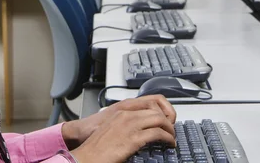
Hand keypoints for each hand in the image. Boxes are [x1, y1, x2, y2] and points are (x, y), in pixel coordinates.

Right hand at [62, 96, 176, 162]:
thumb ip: (124, 124)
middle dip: (168, 120)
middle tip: (171, 130)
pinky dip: (167, 138)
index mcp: (121, 111)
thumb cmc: (97, 146)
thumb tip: (138, 129)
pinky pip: (157, 134)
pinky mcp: (133, 139)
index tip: (165, 120)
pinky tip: (169, 144)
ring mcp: (130, 125)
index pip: (149, 103)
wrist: (87, 156)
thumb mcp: (112, 128)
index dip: (161, 111)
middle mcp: (127, 115)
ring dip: (169, 129)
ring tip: (171, 137)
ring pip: (159, 120)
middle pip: (156, 110)